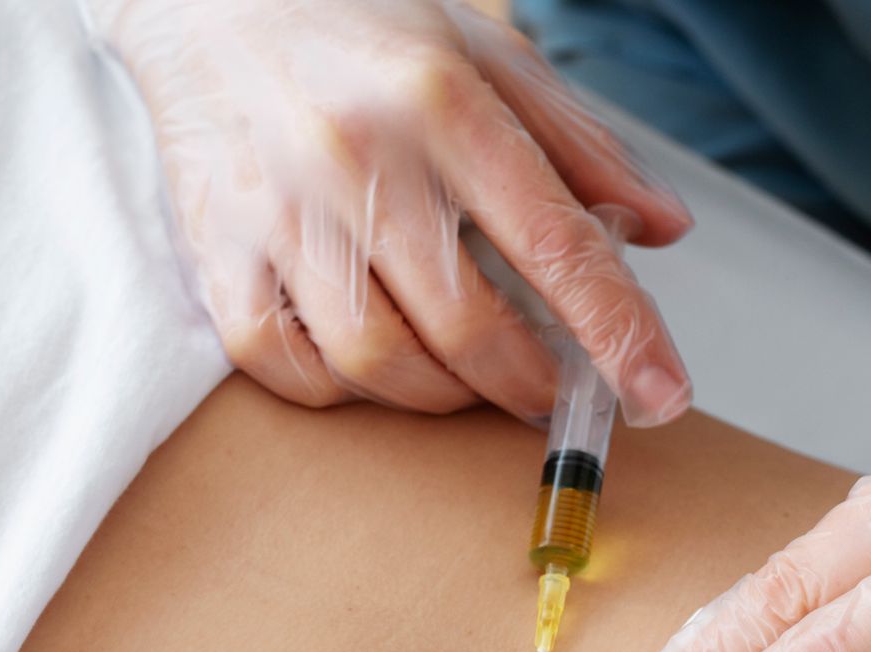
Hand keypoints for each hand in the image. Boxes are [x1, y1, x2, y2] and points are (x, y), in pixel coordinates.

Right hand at [90, 0, 693, 424]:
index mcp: (442, 103)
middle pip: (466, 327)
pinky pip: (280, 362)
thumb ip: (579, 145)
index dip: (617, 332)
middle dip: (527, 383)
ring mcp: (281, 210)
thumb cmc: (361, 33)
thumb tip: (661, 227)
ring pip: (375, 360)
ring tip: (463, 373)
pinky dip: (338, 386)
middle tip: (549, 386)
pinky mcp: (217, 248)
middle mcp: (359, 158)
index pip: (553, 242)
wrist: (209, 0)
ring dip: (439, 394)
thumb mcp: (487, 60)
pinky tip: (370, 359)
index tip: (661, 394)